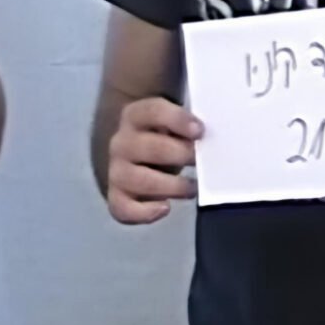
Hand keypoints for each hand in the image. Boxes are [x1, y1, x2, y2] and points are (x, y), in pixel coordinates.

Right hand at [107, 97, 202, 224]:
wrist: (133, 155)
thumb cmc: (162, 137)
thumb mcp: (171, 123)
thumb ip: (186, 126)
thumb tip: (208, 136)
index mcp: (135, 115)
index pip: (153, 111)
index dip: (177, 120)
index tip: (200, 131)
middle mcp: (121, 142)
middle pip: (151, 147)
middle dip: (181, 154)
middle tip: (200, 160)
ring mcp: (116, 171)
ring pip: (140, 180)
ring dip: (171, 185)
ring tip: (191, 187)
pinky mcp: (116, 196)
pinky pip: (123, 209)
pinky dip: (145, 213)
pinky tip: (165, 206)